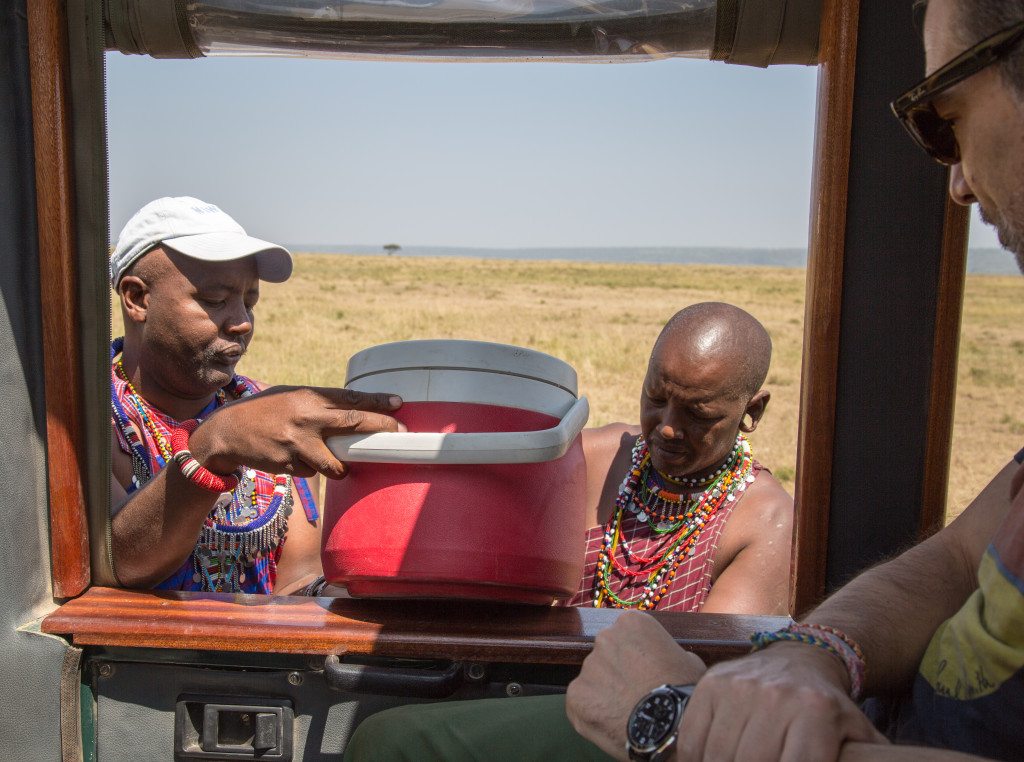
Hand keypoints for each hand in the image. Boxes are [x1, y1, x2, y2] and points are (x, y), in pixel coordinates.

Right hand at [188, 386, 402, 478]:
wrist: (227, 432)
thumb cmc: (264, 412)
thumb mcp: (291, 397)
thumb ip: (319, 403)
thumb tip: (354, 410)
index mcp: (309, 397)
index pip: (350, 397)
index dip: (377, 401)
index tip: (399, 403)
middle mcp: (306, 418)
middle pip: (354, 424)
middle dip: (380, 429)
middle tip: (399, 433)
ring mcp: (297, 443)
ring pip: (336, 463)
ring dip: (340, 466)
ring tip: (335, 463)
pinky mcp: (288, 464)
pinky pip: (312, 473)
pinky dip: (310, 469)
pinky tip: (293, 459)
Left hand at [566, 611, 706, 759]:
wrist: (671, 726)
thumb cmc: (685, 692)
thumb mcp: (687, 659)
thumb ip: (664, 651)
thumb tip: (659, 660)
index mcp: (631, 622)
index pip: (627, 635)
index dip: (637, 656)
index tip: (646, 672)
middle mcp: (604, 638)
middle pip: (607, 654)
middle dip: (618, 671)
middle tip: (635, 692)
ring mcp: (588, 666)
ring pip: (594, 679)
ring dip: (606, 692)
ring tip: (627, 711)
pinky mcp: (576, 694)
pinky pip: (581, 702)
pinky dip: (594, 712)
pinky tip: (613, 722)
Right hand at [677, 642, 886, 761]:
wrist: (800, 656)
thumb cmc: (828, 710)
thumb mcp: (857, 734)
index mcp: (816, 712)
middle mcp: (776, 696)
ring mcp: (738, 687)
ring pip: (718, 756)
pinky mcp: (711, 684)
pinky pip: (692, 739)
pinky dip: (695, 760)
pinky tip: (711, 761)